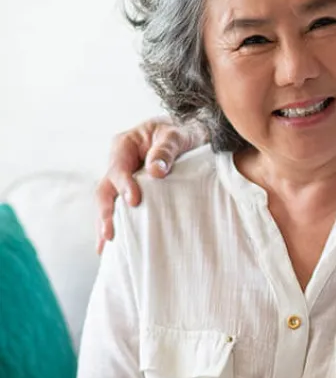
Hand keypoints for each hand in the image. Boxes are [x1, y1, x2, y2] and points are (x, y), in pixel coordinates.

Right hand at [94, 117, 206, 251]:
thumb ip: (166, 150)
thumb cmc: (181, 131)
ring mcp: (123, 176)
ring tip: (104, 246)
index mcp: (125, 144)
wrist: (188, 132)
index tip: (134, 202)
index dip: (124, 185)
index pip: (118, 168)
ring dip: (105, 222)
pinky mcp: (131, 188)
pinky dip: (117, 222)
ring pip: (109, 201)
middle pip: (105, 189)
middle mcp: (119, 162)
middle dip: (105, 212)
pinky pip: (120, 206)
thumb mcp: (176, 135)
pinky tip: (116, 243)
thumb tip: (155, 171)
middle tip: (109, 234)